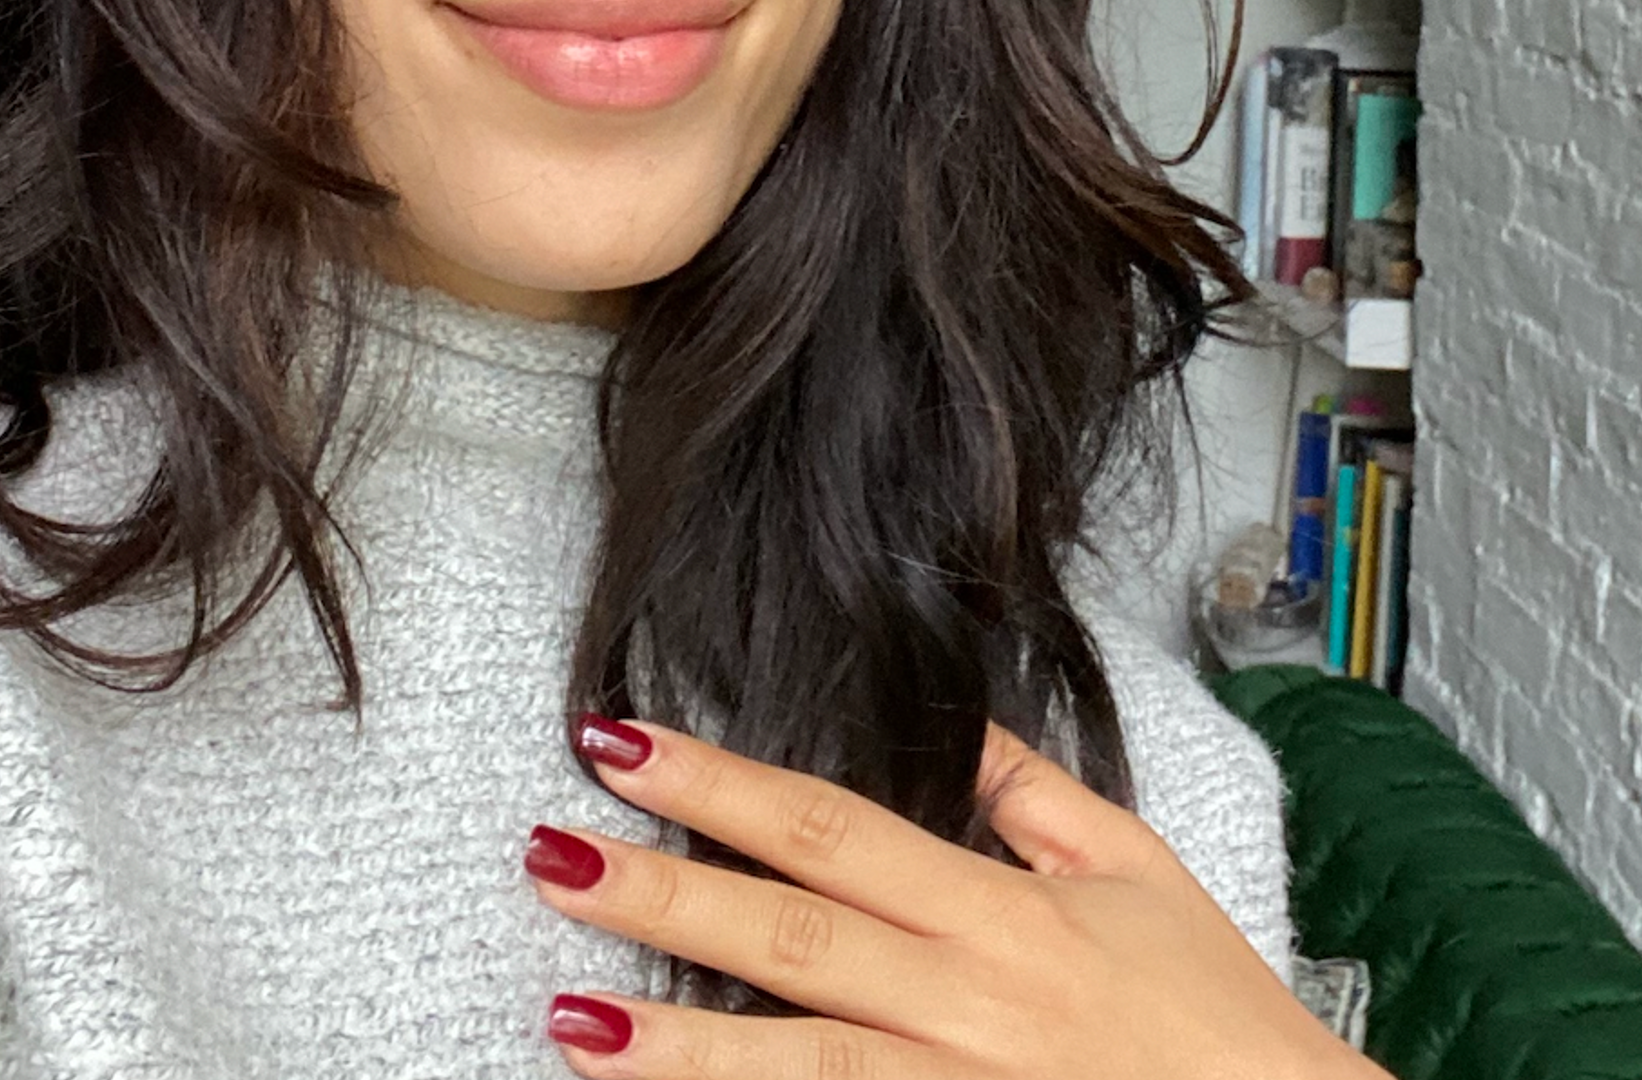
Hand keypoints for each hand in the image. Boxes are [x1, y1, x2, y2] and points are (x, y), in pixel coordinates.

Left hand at [525, 715, 1380, 1078]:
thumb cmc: (1215, 1018)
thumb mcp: (1135, 867)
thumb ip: (1031, 790)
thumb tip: (949, 718)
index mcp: (999, 912)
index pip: (831, 827)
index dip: (721, 785)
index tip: (623, 747)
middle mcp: (965, 1004)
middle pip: (789, 941)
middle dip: (663, 897)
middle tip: (549, 859)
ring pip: (797, 1070)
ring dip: (677, 1046)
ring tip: (568, 1021)